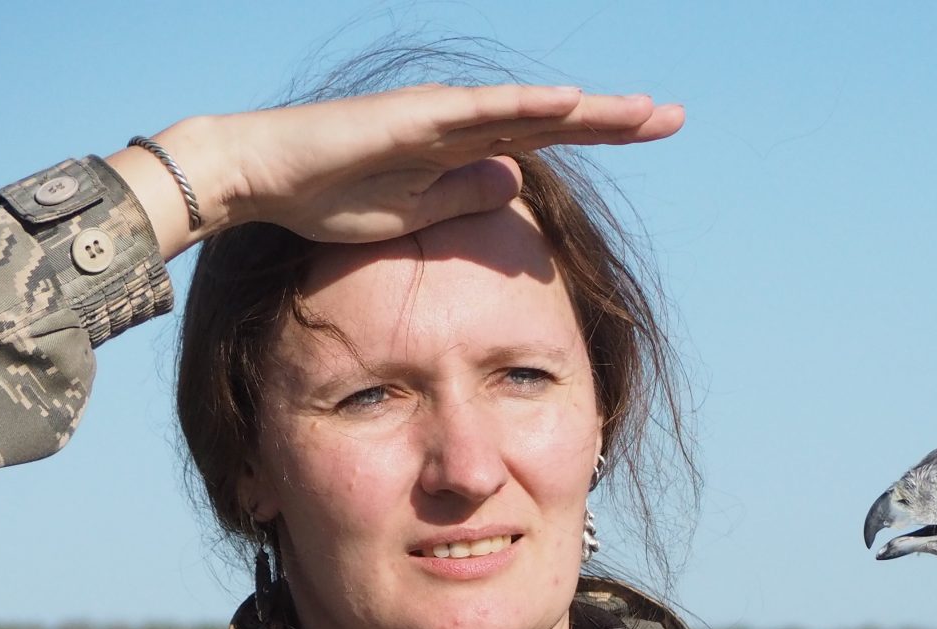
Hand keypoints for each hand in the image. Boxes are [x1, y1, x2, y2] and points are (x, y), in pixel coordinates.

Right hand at [109, 85, 683, 259]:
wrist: (262, 179)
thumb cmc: (330, 198)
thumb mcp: (415, 214)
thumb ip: (464, 198)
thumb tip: (515, 181)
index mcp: (463, 149)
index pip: (547, 141)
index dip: (600, 136)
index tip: (653, 137)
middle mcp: (460, 123)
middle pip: (552, 120)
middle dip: (613, 121)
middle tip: (673, 119)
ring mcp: (438, 116)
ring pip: (526, 110)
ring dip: (584, 112)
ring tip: (640, 113)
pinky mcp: (412, 118)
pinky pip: (477, 112)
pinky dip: (523, 108)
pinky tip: (565, 106)